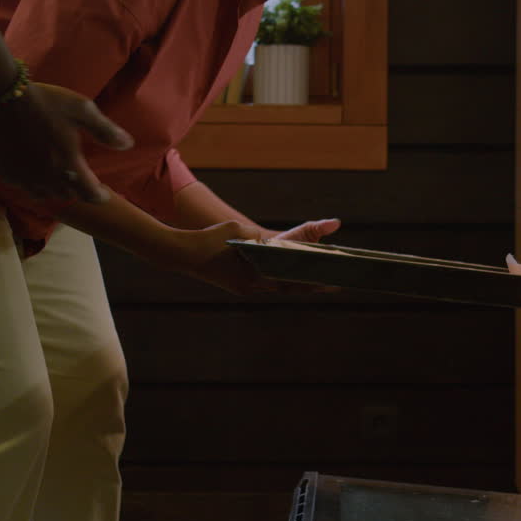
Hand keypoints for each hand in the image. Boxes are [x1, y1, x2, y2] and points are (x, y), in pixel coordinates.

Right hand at [0, 82, 133, 202]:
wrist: (2, 96)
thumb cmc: (46, 102)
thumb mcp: (82, 110)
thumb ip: (105, 130)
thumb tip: (128, 145)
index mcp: (68, 165)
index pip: (89, 193)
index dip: (98, 196)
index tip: (103, 195)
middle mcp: (46, 177)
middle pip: (66, 195)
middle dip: (76, 191)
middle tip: (80, 183)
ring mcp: (23, 177)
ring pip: (43, 195)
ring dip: (54, 191)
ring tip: (58, 182)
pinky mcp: (5, 172)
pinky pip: (21, 187)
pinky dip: (30, 185)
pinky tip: (32, 176)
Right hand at [181, 219, 342, 294]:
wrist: (183, 254)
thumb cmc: (211, 238)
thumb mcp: (240, 230)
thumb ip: (261, 237)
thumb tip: (278, 243)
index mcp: (255, 274)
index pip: (291, 277)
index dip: (312, 279)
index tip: (332, 281)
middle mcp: (253, 286)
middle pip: (290, 287)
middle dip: (312, 285)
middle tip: (336, 285)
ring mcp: (247, 290)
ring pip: (280, 288)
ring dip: (299, 285)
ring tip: (321, 282)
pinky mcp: (241, 289)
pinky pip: (268, 285)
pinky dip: (282, 281)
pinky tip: (295, 278)